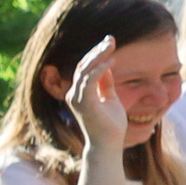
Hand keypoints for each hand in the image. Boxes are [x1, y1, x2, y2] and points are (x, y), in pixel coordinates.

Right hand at [62, 35, 127, 152]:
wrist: (108, 144)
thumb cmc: (110, 125)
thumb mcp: (110, 98)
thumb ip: (106, 83)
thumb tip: (107, 66)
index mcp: (78, 93)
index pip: (84, 69)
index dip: (95, 54)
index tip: (109, 43)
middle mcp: (73, 94)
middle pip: (82, 66)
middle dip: (97, 51)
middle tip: (111, 39)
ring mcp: (77, 98)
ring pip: (84, 70)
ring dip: (98, 56)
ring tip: (111, 46)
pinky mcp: (84, 102)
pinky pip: (90, 80)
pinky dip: (100, 69)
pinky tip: (111, 61)